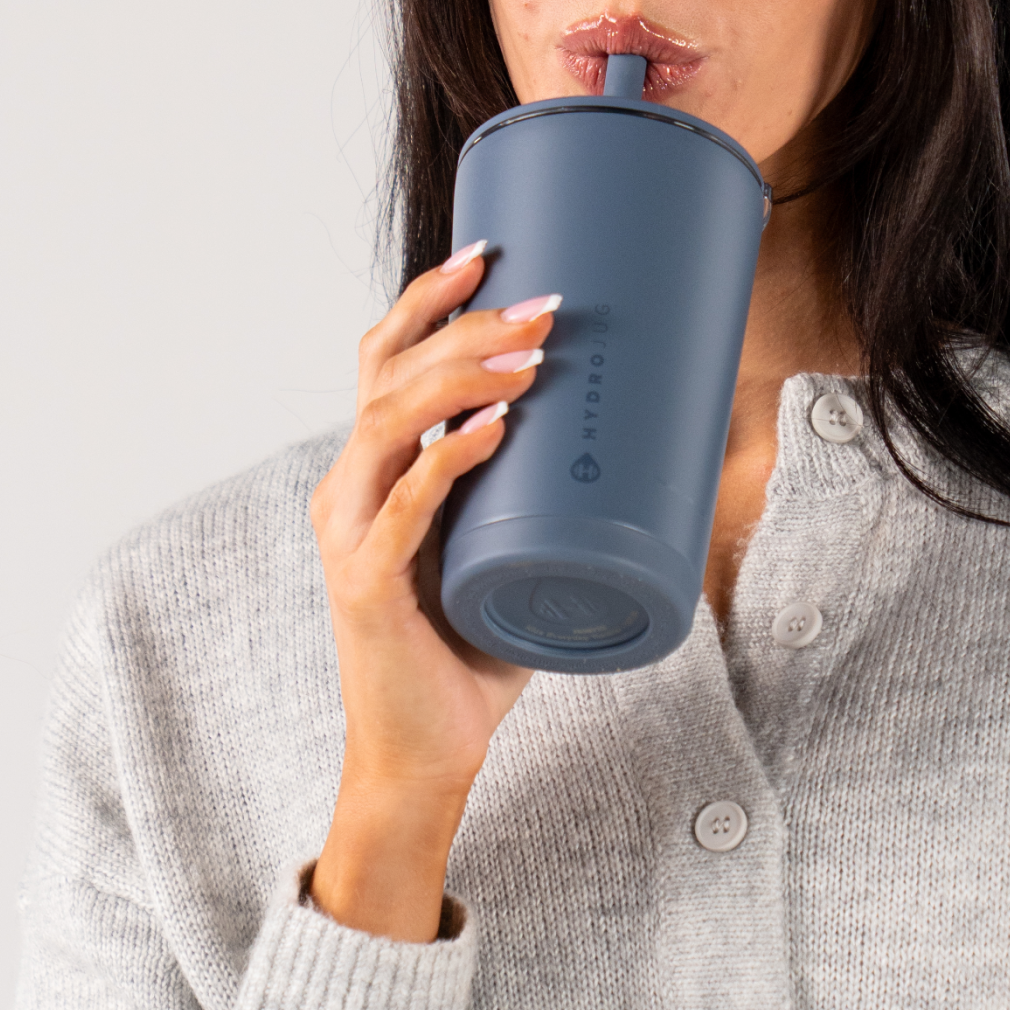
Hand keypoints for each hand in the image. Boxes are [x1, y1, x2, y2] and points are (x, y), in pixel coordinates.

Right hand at [306, 243, 554, 939]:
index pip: (385, 359)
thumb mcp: (513, 551)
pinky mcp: (367, 585)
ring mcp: (352, 533)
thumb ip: (553, 500)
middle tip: (542, 303)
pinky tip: (493, 430)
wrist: (425, 755)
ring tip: (532, 353)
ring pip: (389, 422)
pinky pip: (404, 507)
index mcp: (373, 469)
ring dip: (462, 377)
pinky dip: (447, 459)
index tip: (491, 254)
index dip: (429, 300)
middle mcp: (349, 487)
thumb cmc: (470, 649)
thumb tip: (659, 452)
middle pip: (389, 372)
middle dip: (465, 326)